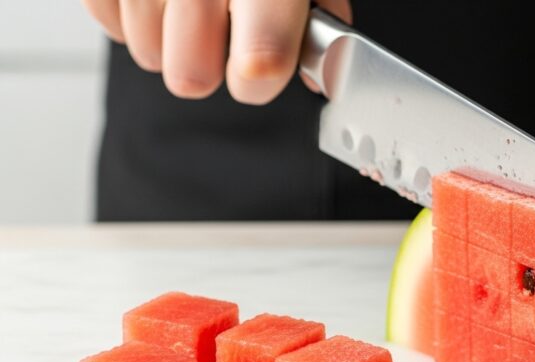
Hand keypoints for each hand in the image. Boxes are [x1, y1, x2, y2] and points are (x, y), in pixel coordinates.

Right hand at [81, 0, 351, 103]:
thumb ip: (318, 15)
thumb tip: (322, 69)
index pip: (262, 59)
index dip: (258, 80)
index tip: (256, 72)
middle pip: (190, 75)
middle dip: (206, 68)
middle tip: (219, 36)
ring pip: (148, 54)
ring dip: (169, 40)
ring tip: (188, 3)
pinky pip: (112, 26)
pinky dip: (133, 17)